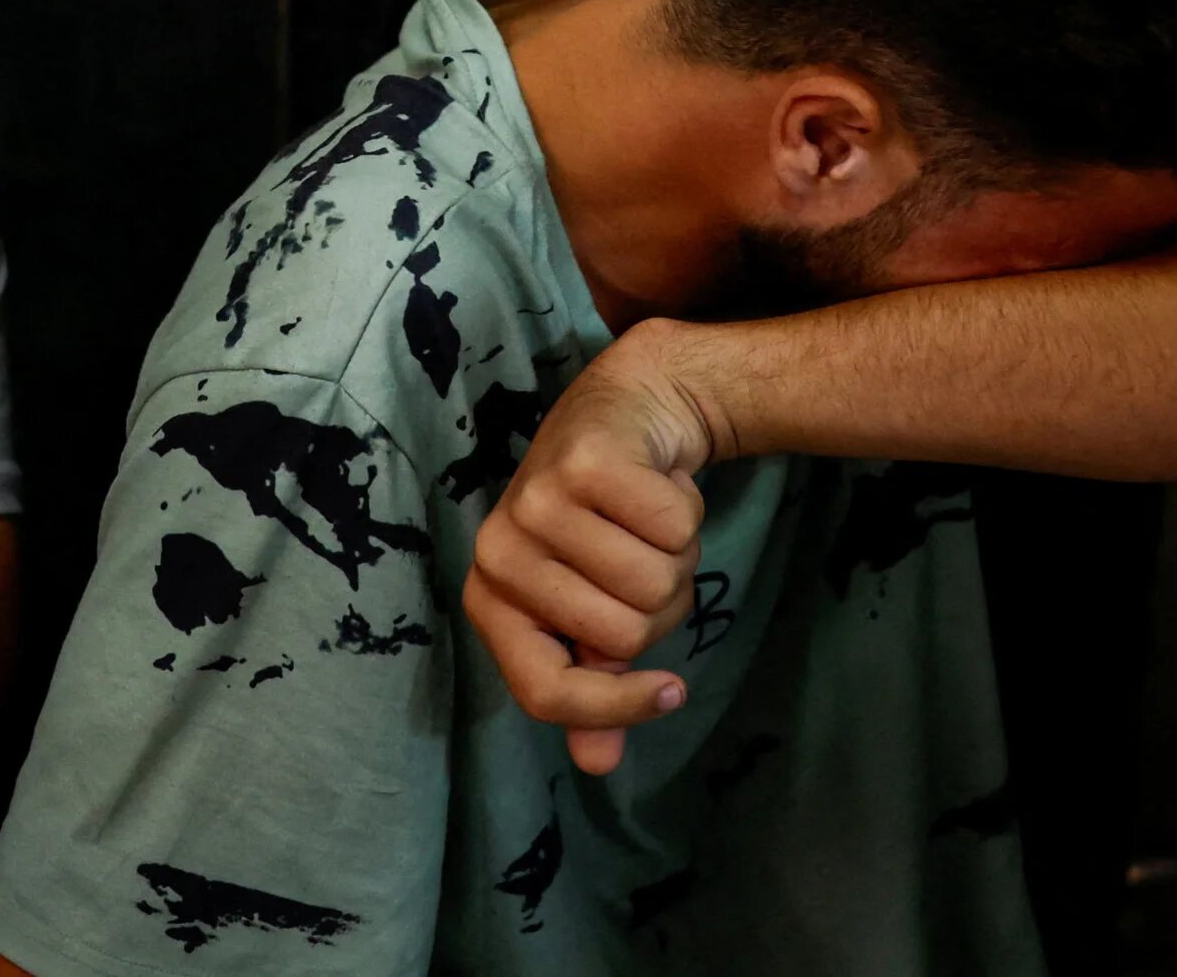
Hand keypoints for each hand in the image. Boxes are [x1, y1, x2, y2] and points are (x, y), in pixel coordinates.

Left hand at [462, 321, 720, 774]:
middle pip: (623, 638)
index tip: (671, 691)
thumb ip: (589, 685)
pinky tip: (657, 482)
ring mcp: (534, 503)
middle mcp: (496, 553)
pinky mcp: (582, 462)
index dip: (616, 709)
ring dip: (676, 557)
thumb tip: (596, 764)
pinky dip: (685, 509)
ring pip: (653, 584)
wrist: (628, 411)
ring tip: (647, 523)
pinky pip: (673, 528)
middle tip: (642, 557)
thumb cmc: (603, 522)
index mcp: (490, 601)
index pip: (545, 694)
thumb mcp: (588, 607)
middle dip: (659, 606)